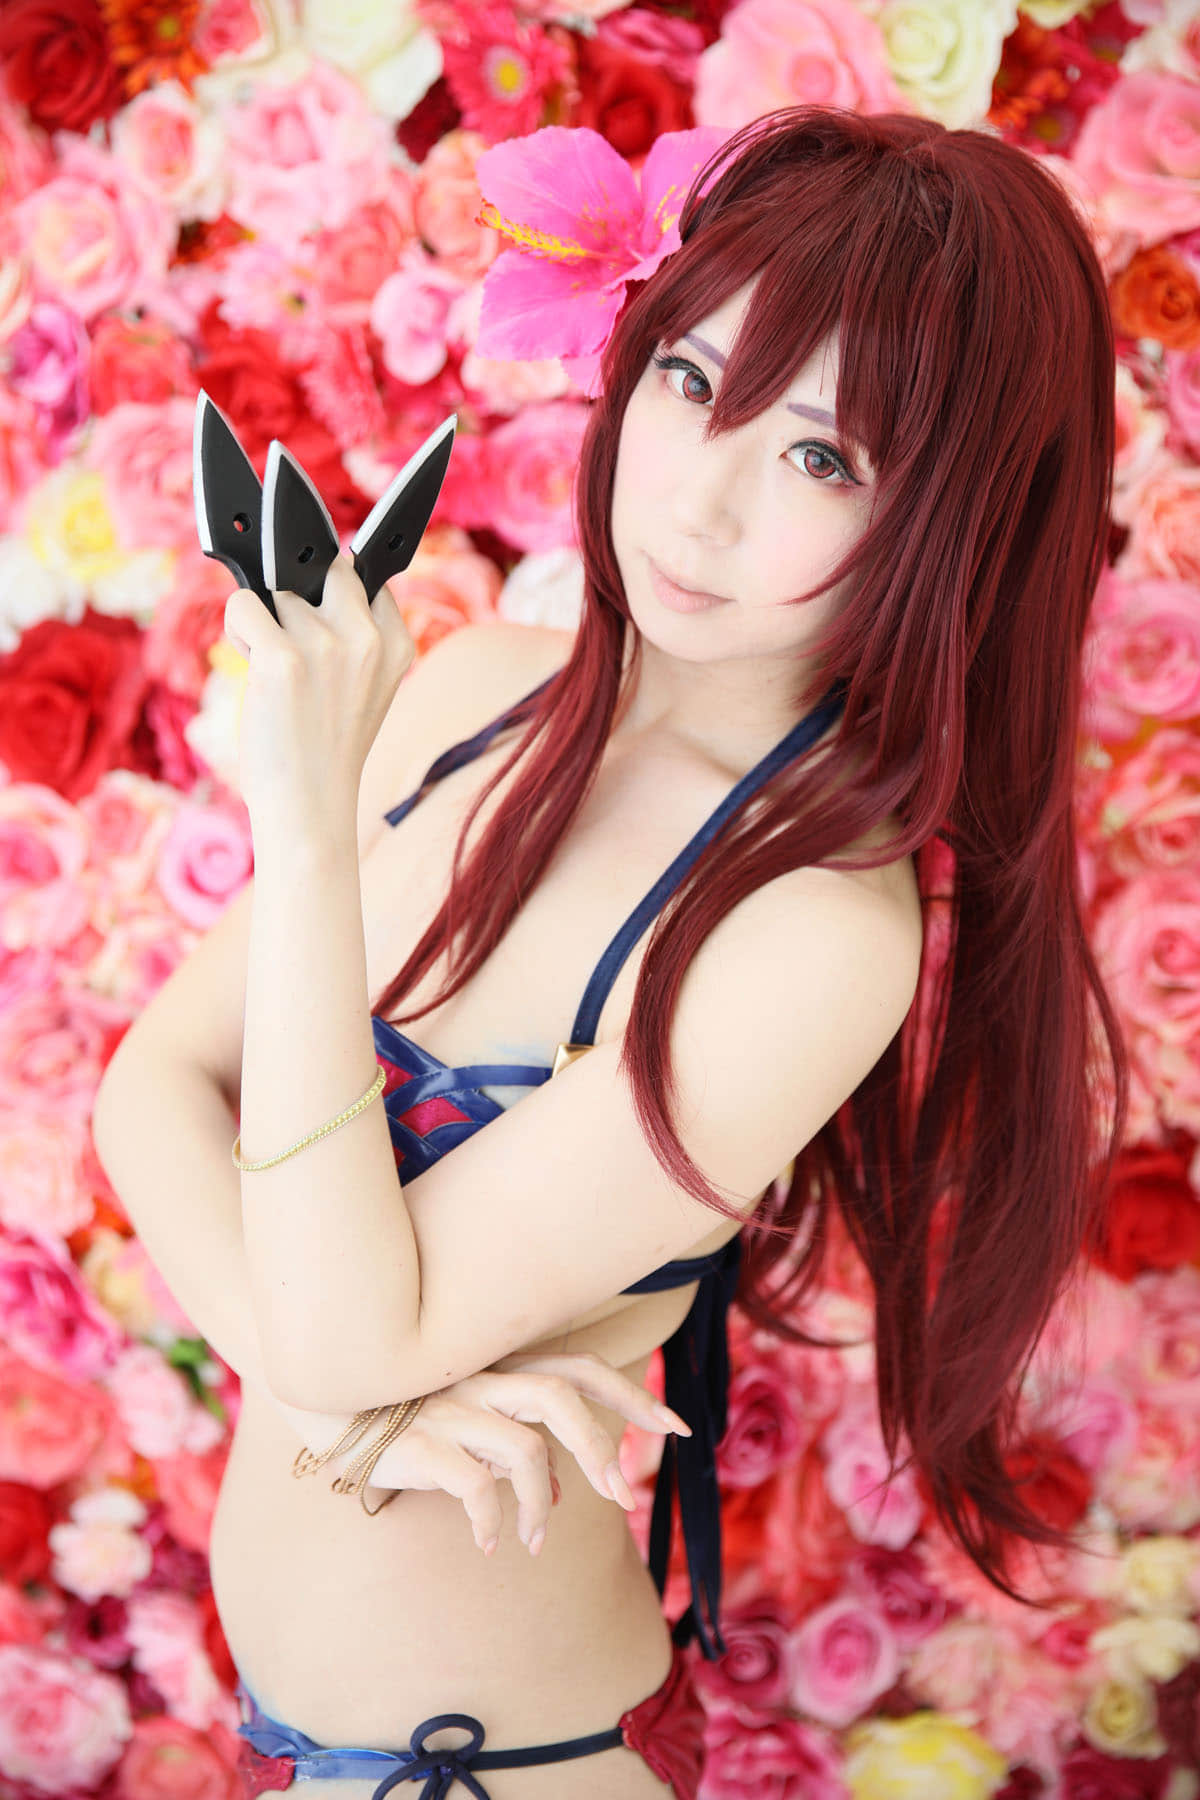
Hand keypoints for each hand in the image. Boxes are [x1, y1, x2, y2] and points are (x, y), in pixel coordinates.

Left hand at [223, 554, 415, 839]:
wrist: (310, 805)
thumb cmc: (326, 746)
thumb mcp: (365, 687)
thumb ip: (356, 634)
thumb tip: (298, 579)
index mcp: (397, 645)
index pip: (364, 577)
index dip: (332, 597)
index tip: (325, 627)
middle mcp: (368, 639)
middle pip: (325, 569)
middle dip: (301, 593)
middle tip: (294, 644)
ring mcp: (327, 646)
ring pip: (278, 591)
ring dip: (265, 622)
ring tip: (274, 671)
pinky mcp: (282, 659)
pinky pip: (243, 604)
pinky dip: (238, 629)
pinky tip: (251, 666)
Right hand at [280, 1352, 690, 1553]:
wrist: (312, 1393)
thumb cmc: (397, 1409)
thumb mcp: (464, 1416)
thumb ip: (515, 1437)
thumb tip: (562, 1487)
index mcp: (499, 1366)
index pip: (580, 1368)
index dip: (633, 1394)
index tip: (677, 1428)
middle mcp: (479, 1377)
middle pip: (560, 1394)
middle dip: (602, 1445)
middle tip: (623, 1496)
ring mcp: (448, 1406)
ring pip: (523, 1446)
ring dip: (542, 1502)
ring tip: (534, 1540)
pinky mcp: (414, 1442)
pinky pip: (471, 1482)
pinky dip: (492, 1517)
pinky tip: (489, 1544)